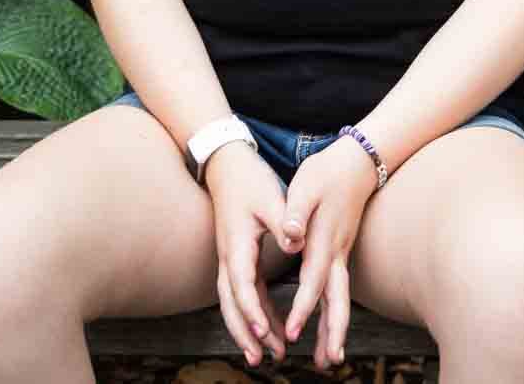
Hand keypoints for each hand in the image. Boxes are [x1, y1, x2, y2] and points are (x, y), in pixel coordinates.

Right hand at [206, 143, 291, 366]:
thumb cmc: (250, 181)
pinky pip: (243, 293)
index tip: (262, 331)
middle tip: (261, 358)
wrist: (228, 166)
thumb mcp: (270, 198)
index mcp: (237, 245)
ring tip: (265, 356)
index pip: (241, 285)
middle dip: (245, 332)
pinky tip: (268, 329)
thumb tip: (295, 243)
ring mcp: (230, 260)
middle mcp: (228, 258)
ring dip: (247, 329)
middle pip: (231, 304)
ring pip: (233, 304)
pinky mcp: (237, 259)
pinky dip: (254, 313)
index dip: (251, 310)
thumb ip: (285, 222)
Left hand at [280, 135, 380, 367]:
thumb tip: (290, 235)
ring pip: (341, 298)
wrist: (357, 162)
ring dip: (336, 329)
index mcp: (323, 240)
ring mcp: (342, 254)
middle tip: (329, 361)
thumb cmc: (327, 172)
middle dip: (333, 331)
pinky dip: (334, 313)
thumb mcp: (306, 185)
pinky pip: (338, 290)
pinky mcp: (341, 253)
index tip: (293, 332)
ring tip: (331, 359)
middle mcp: (336, 252)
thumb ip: (296, 211)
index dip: (302, 307)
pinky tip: (330, 329)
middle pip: (337, 299)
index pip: (312, 281)